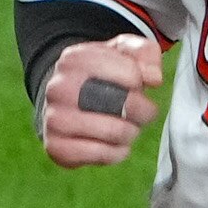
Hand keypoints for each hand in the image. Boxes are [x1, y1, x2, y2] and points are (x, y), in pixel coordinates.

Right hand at [38, 36, 164, 168]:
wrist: (64, 103)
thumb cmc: (100, 76)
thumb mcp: (121, 53)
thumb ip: (144, 52)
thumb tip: (153, 78)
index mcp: (75, 59)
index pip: (130, 73)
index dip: (140, 82)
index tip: (134, 84)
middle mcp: (59, 87)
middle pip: (124, 104)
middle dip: (143, 111)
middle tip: (140, 112)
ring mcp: (54, 118)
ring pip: (114, 132)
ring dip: (130, 133)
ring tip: (126, 127)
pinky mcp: (56, 147)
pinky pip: (101, 154)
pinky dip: (116, 152)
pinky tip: (113, 144)